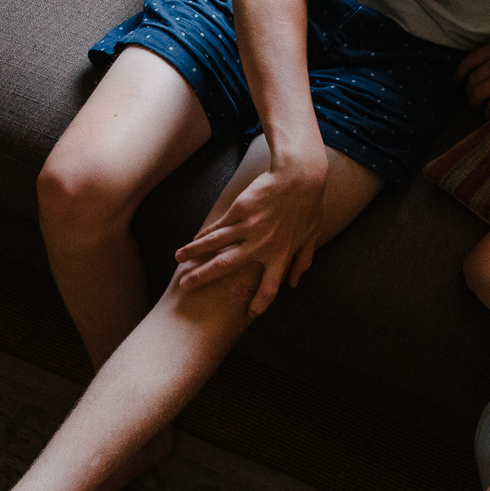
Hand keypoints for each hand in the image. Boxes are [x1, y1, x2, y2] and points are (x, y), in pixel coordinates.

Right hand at [174, 158, 326, 314]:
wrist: (299, 176)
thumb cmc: (308, 206)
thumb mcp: (311, 236)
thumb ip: (302, 261)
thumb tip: (294, 284)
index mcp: (281, 255)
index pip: (269, 288)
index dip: (259, 304)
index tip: (248, 314)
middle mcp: (261, 244)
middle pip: (227, 267)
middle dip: (204, 278)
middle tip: (186, 288)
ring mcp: (248, 227)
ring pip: (215, 244)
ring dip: (194, 253)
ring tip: (178, 260)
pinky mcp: (239, 210)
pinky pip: (218, 226)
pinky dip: (204, 234)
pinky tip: (192, 241)